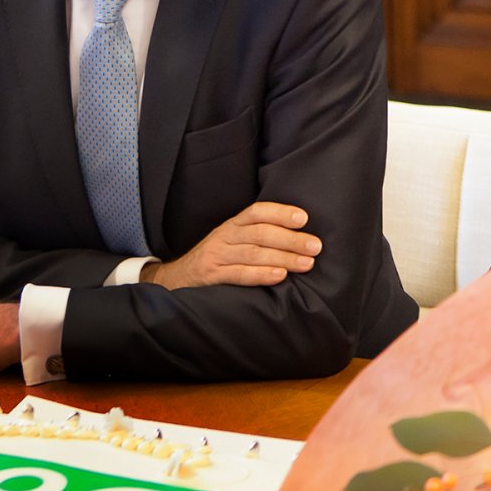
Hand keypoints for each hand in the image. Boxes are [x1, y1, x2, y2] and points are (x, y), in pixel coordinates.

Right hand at [145, 201, 320, 288]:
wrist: (176, 279)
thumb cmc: (218, 259)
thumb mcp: (234, 240)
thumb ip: (260, 236)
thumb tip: (302, 238)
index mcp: (234, 225)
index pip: (257, 212)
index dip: (280, 213)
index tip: (303, 218)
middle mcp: (225, 236)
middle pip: (261, 233)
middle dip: (291, 239)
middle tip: (315, 246)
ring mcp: (216, 256)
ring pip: (253, 253)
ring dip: (283, 258)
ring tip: (306, 263)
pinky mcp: (211, 275)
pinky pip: (239, 274)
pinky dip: (261, 275)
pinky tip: (280, 276)